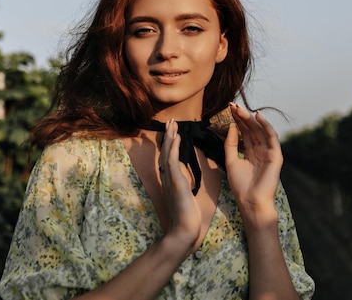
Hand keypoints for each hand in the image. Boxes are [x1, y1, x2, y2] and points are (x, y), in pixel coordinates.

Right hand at [158, 119, 201, 249]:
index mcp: (170, 180)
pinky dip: (173, 147)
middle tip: (170, 122)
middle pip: (165, 151)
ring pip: (167, 153)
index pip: (168, 157)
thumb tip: (184, 182)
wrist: (183, 231)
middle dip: (168, 136)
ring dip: (170, 137)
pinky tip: (177, 137)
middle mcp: (167, 177)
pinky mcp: (175, 181)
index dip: (169, 144)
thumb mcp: (185, 198)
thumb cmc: (186, 218)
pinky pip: (172, 160)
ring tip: (172, 124)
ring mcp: (169, 178)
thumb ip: (182, 188)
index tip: (172, 132)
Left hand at [224, 103, 281, 223]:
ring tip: (241, 109)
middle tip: (233, 105)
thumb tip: (231, 126)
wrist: (250, 201)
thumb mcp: (231, 161)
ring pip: (260, 130)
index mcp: (251, 152)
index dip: (237, 120)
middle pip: (251, 129)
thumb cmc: (241, 185)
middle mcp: (261, 150)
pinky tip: (257, 117)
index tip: (228, 109)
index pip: (244, 132)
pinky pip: (271, 137)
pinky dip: (265, 126)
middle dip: (242, 116)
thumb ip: (231, 144)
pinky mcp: (276, 156)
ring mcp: (269, 152)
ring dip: (251, 118)